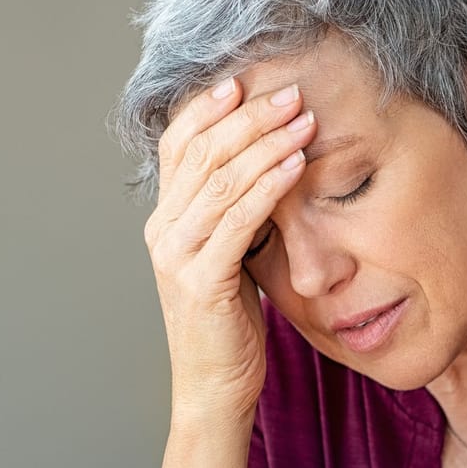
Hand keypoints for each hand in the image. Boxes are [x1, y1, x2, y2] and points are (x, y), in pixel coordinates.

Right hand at [144, 75, 319, 426]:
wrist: (215, 387)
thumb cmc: (232, 324)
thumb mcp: (232, 257)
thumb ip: (236, 216)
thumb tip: (268, 168)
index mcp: (166, 219)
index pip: (179, 146)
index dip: (209, 109)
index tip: (245, 80)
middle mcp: (163, 229)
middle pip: (202, 154)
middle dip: (249, 118)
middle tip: (292, 92)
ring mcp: (177, 254)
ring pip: (220, 181)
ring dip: (265, 144)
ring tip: (303, 119)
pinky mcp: (201, 280)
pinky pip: (238, 221)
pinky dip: (268, 187)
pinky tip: (296, 166)